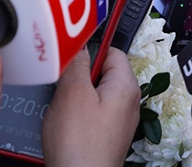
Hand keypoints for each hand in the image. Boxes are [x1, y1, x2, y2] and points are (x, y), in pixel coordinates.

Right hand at [43, 47, 140, 166]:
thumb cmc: (80, 144)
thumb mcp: (72, 93)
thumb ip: (76, 65)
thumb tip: (79, 47)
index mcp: (126, 86)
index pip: (113, 51)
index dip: (90, 50)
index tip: (72, 55)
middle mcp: (128, 102)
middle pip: (103, 73)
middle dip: (80, 76)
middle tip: (63, 85)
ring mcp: (118, 120)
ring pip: (95, 94)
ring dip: (76, 96)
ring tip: (63, 107)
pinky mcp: (107, 135)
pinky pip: (92, 113)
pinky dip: (77, 113)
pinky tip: (66, 123)